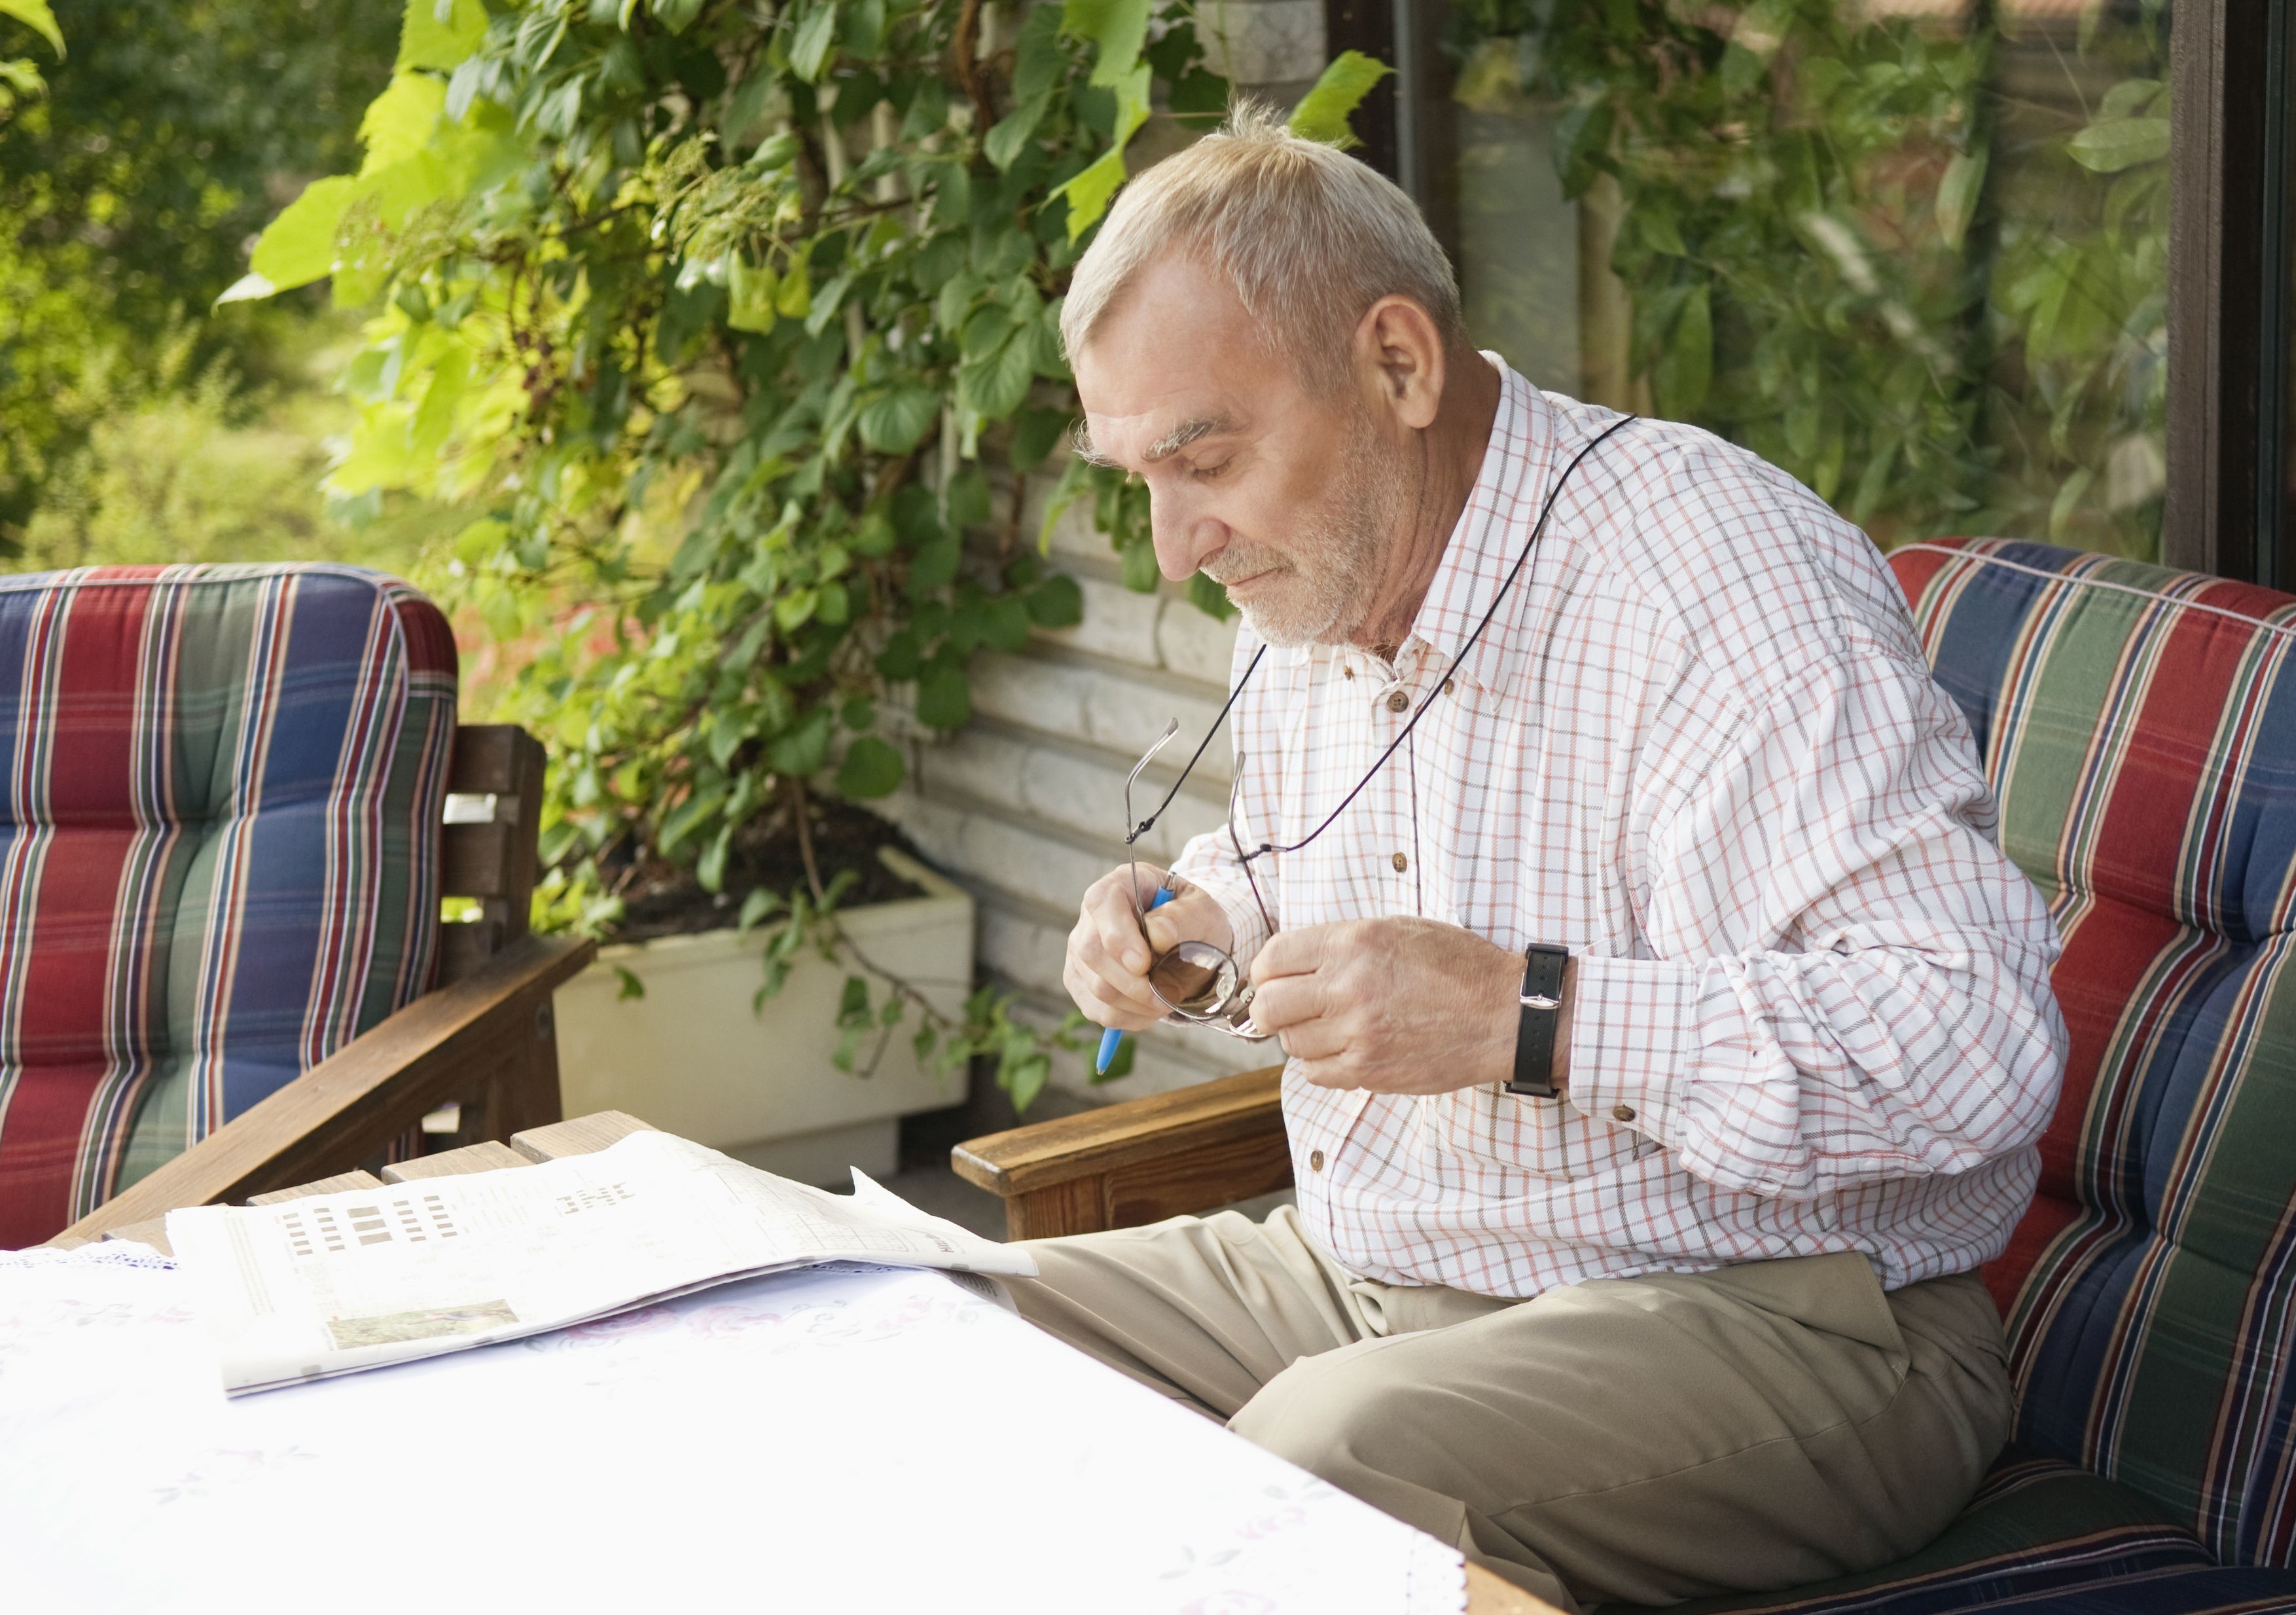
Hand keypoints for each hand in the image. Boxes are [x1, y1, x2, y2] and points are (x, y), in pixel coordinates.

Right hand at [1064, 862, 1237, 1031]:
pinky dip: (1132, 1018)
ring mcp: (1079, 952)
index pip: (1102, 904)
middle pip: (1092, 952)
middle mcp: (1091, 917)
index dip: (1118, 936)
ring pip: (1097, 988)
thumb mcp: (1202, 911)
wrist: (1189, 945)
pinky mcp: (1080, 983)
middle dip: (1134, 983)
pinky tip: (1151, 1007)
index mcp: (1120, 885)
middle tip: (1171, 994)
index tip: (1144, 964)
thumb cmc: (1192, 922)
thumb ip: (1183, 918)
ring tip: (1169, 998)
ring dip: (1139, 1004)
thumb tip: (1157, 935)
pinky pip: (1099, 1011)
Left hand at [1248, 917, 1548, 1093]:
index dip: (1267, 971)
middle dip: (1271, 1008)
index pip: (1272, 959)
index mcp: (1353, 943)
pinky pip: (1315, 1072)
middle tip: (1290, 1008)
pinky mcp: (1369, 1070)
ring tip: (1331, 1026)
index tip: (1275, 978)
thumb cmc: (1457, 967)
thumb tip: (1291, 963)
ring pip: (1290, 1043)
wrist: (1504, 1014)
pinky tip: (1345, 1048)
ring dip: (1301, 1036)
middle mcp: (1348, 987)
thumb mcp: (1398, 930)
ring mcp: (1357, 1033)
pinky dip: (1321, 1063)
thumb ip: (1341, 943)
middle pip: (1268, 1006)